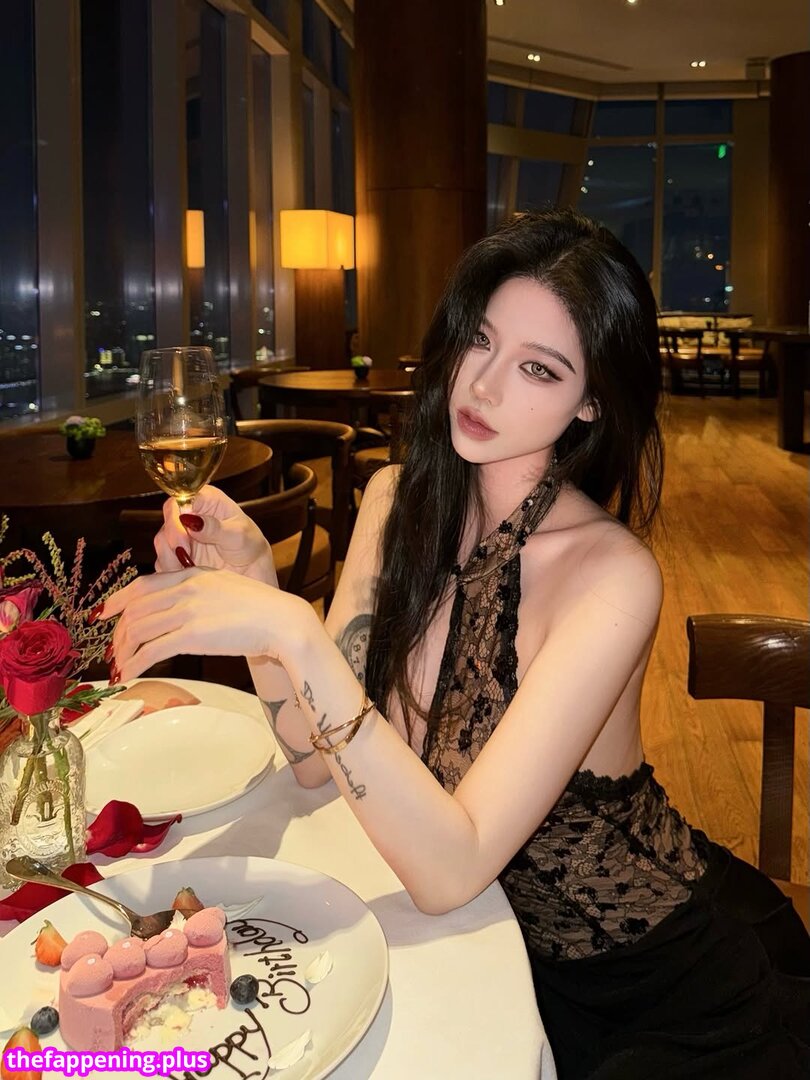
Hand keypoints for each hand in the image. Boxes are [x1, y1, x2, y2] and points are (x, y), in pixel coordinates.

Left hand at [101, 567, 314, 680]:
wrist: (281, 620)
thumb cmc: (261, 608)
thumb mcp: (225, 587)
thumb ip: (199, 592)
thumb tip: (180, 609)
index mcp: (192, 575)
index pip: (143, 585)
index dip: (118, 600)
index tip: (104, 613)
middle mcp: (186, 589)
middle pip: (136, 609)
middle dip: (118, 633)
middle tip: (113, 651)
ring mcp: (188, 611)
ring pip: (138, 630)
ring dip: (123, 652)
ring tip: (119, 667)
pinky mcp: (193, 635)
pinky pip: (152, 650)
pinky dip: (134, 664)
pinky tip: (129, 676)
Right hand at [153, 486, 276, 583]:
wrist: (252, 574)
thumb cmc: (250, 547)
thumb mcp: (238, 536)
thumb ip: (215, 528)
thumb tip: (190, 520)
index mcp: (206, 501)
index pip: (179, 498)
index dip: (176, 515)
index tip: (185, 533)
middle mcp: (190, 516)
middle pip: (166, 522)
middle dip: (173, 540)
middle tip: (187, 554)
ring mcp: (182, 537)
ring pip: (161, 543)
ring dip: (172, 557)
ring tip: (191, 567)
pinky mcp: (177, 557)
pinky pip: (163, 563)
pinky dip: (172, 571)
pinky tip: (188, 575)